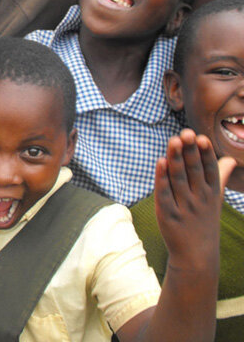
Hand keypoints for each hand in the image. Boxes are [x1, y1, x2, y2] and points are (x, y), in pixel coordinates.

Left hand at [155, 129, 225, 270]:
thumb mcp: (216, 200)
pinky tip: (160, 162)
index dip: (206, 154)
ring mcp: (184, 207)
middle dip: (190, 152)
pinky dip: (162, 178)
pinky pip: (164, 194)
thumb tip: (230, 160)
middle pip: (194, 171)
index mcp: (213, 194)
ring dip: (175, 159)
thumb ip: (221, 177)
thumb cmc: (205, 222)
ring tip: (173, 141)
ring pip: (179, 179)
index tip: (201, 138)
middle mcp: (200, 199)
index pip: (210, 170)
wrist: (196, 256)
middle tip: (186, 133)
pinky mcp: (168, 215)